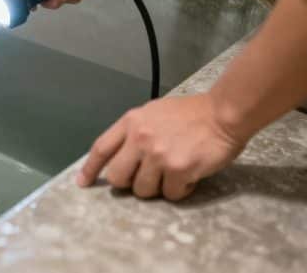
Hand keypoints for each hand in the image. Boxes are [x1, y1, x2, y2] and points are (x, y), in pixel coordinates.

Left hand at [75, 94, 246, 200]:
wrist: (224, 113)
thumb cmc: (190, 113)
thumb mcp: (153, 113)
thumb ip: (135, 132)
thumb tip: (120, 156)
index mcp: (131, 122)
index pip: (101, 148)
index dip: (90, 169)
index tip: (82, 183)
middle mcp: (140, 139)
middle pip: (118, 177)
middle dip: (129, 183)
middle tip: (146, 178)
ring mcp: (158, 155)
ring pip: (143, 190)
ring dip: (158, 187)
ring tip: (173, 171)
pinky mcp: (179, 170)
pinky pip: (171, 194)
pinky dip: (181, 189)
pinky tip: (190, 174)